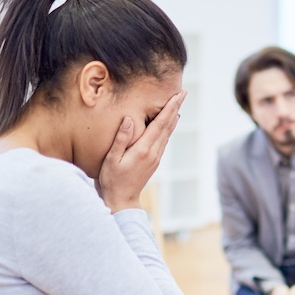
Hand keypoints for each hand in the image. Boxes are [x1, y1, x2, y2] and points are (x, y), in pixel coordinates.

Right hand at [98, 91, 185, 211]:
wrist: (121, 201)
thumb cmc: (112, 180)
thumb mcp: (112, 158)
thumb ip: (121, 138)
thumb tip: (130, 119)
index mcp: (143, 149)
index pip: (160, 124)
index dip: (169, 108)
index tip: (178, 95)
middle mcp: (153, 153)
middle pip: (168, 126)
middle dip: (175, 108)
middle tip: (183, 93)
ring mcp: (155, 158)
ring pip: (167, 134)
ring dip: (173, 118)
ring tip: (178, 105)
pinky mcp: (153, 162)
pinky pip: (163, 141)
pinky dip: (168, 129)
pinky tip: (168, 124)